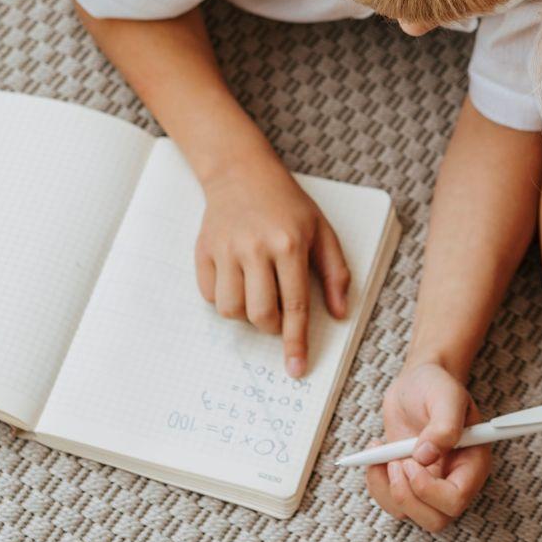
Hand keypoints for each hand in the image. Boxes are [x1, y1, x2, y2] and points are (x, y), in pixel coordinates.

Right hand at [194, 155, 351, 376]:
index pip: (295, 305)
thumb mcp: (322, 231)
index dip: (296, 341)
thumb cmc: (288, 205)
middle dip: (271, 326)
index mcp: (289, 245)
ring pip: (231, 311)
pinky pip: (210, 296)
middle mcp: (255, 249)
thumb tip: (339, 314)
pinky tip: (237, 278)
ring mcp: (226, 250)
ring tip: (257, 291)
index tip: (297, 368)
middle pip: (260, 314)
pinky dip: (224, 298)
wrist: (242, 173)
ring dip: (246, 314)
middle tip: (278, 311)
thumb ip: (335, 273)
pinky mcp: (203, 251)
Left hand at [365, 360, 489, 530]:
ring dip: (387, 488)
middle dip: (408, 496)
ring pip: (409, 514)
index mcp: (472, 463)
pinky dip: (376, 483)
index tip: (411, 462)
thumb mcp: (446, 396)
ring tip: (382, 452)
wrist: (418, 382)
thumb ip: (444, 425)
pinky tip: (376, 455)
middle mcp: (454, 480)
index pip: (457, 498)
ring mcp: (429, 485)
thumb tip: (426, 455)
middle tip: (396, 463)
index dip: (430, 490)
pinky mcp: (407, 482)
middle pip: (435, 519)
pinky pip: (390, 502)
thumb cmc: (437, 386)